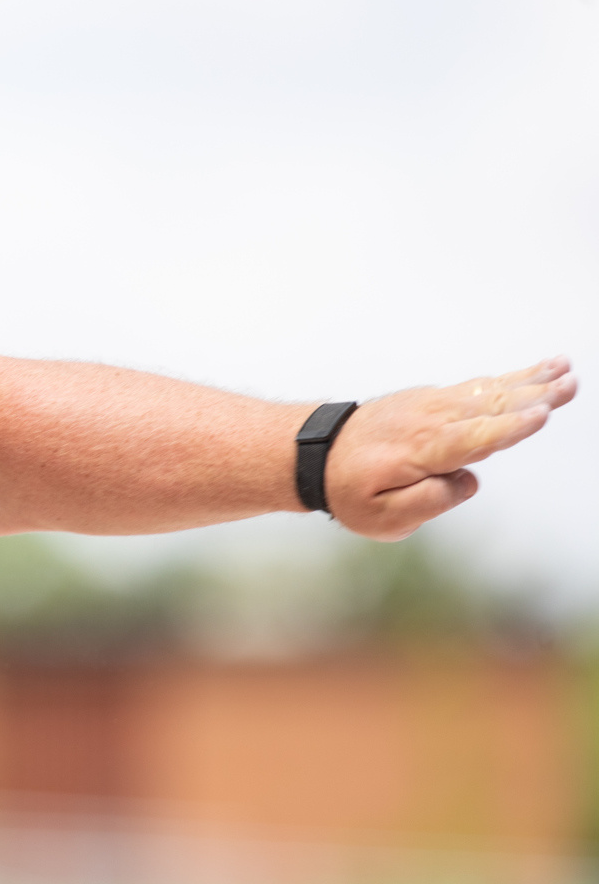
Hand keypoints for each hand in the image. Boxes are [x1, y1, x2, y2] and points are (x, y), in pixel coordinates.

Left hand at [327, 357, 576, 539]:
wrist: (314, 453)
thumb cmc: (348, 490)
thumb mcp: (381, 517)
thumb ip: (429, 501)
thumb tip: (469, 481)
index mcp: (423, 450)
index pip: (474, 437)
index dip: (510, 428)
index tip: (541, 414)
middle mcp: (431, 420)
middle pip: (491, 407)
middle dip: (534, 395)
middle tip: (570, 383)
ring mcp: (432, 405)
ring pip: (488, 391)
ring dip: (529, 380)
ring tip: (564, 367)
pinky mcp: (432, 400)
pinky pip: (476, 387)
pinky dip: (507, 380)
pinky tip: (537, 372)